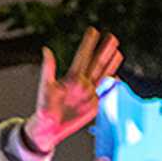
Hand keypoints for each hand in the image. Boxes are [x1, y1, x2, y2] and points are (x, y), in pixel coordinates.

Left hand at [26, 25, 121, 151]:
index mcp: (71, 78)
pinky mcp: (93, 104)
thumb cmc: (43, 109)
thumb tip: (46, 50)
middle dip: (104, 50)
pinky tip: (117, 76)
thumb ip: (48, 70)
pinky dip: (112, 84)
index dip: (88, 44)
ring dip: (111, 63)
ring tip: (117, 50)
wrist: (49, 129)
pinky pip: (105, 92)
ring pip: (102, 74)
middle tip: (112, 36)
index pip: (82, 57)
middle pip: (96, 63)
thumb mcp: (45, 88)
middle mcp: (81, 83)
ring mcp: (88, 93)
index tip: (93, 30)